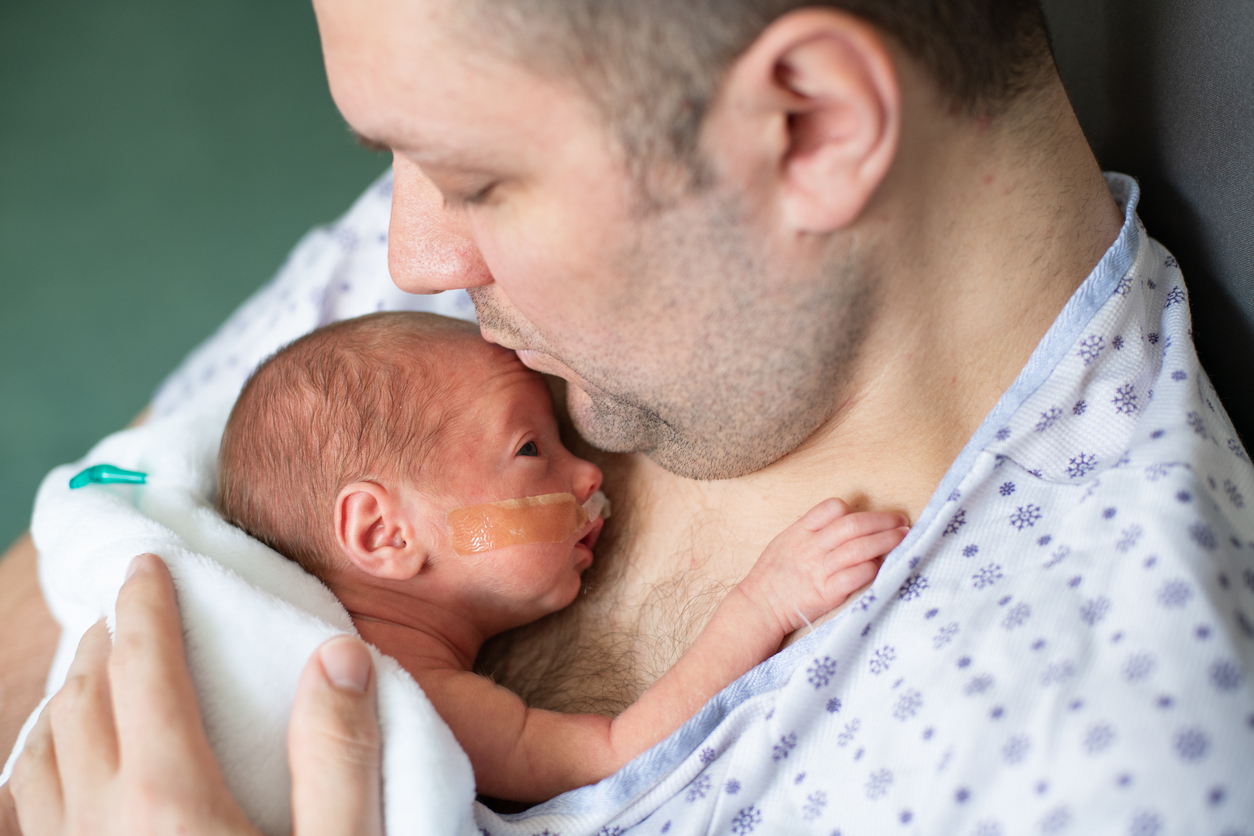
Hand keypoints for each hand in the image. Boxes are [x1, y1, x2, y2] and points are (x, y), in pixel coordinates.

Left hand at [4, 553, 382, 835]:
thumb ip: (339, 756)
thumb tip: (338, 655)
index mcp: (170, 798)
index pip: (144, 670)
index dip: (146, 606)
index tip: (147, 564)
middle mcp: (102, 822)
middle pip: (82, 699)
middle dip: (107, 640)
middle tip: (135, 610)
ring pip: (41, 753)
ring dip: (70, 695)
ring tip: (103, 670)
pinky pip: (30, 806)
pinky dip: (43, 758)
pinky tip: (70, 759)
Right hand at [739, 499, 907, 634]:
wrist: (758, 606)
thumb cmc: (772, 575)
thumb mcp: (785, 542)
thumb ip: (810, 530)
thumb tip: (842, 521)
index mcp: (800, 531)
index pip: (832, 508)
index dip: (855, 509)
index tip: (870, 517)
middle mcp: (811, 547)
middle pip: (853, 525)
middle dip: (883, 521)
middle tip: (902, 521)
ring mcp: (818, 570)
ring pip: (859, 548)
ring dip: (885, 541)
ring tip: (903, 538)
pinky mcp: (826, 593)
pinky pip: (854, 576)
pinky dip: (871, 569)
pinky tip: (883, 565)